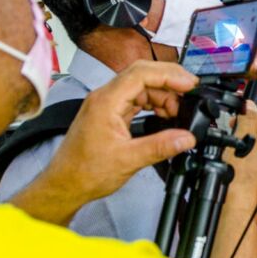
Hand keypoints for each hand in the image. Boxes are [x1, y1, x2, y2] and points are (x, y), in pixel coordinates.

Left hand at [40, 61, 198, 209]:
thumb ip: (160, 146)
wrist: (65, 184)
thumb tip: (187, 138)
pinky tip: (164, 115)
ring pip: (141, 86)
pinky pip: (135, 98)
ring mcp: (106, 103)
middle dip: (169, 79)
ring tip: (178, 112)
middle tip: (191, 91)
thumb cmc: (85, 172)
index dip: (169, 75)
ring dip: (163, 95)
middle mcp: (105, 97)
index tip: (189, 84)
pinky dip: (153, 103)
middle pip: (142, 74)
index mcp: (106, 101)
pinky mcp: (109, 112)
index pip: (141, 73)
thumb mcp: (128, 160)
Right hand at [225, 101, 256, 222]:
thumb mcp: (242, 141)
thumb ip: (247, 119)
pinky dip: (249, 152)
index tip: (256, 105)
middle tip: (237, 121)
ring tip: (233, 137)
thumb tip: (249, 106)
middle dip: (253, 124)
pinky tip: (235, 153)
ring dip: (249, 138)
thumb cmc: (239, 180)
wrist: (235, 208)